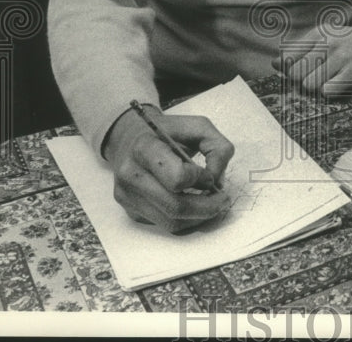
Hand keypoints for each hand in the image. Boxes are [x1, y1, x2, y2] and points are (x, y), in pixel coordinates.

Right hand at [102, 107, 234, 232]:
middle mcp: (130, 174)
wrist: (130, 139)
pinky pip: (165, 224)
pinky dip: (186, 219)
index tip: (208, 175)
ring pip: (171, 222)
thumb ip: (217, 147)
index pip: (176, 177)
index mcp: (144, 148)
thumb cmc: (168, 132)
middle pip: (174, 206)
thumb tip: (217, 181)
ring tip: (212, 205)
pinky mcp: (131, 211)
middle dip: (206, 207)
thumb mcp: (198, 126)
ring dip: (199, 217)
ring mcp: (127, 196)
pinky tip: (194, 206)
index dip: (199, 179)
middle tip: (223, 200)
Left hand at [272, 16, 351, 95]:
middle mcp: (327, 42)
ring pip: (309, 85)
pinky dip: (332, 94)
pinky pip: (327, 91)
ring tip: (335, 83)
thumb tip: (275, 63)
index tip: (305, 75)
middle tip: (323, 81)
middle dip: (304, 83)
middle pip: (295, 75)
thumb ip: (303, 50)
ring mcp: (341, 56)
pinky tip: (344, 87)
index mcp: (319, 33)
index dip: (291, 73)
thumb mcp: (331, 39)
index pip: (287, 58)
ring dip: (319, 90)